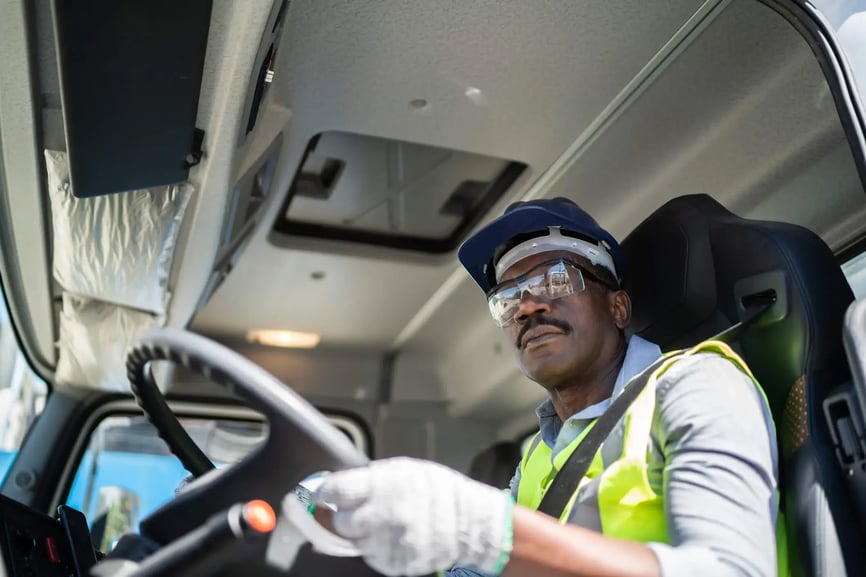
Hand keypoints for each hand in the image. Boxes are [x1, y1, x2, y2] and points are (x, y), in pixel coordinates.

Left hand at [316, 457, 513, 575]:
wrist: (470, 523)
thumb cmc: (436, 490)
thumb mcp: (405, 470)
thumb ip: (371, 478)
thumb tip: (340, 485)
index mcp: (383, 486)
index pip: (335, 491)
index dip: (327, 492)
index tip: (327, 494)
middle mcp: (382, 516)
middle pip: (339, 522)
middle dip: (344, 516)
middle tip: (356, 511)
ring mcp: (387, 544)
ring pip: (353, 542)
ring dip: (360, 533)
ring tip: (379, 523)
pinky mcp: (394, 564)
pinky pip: (371, 556)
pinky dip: (375, 548)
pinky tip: (391, 537)